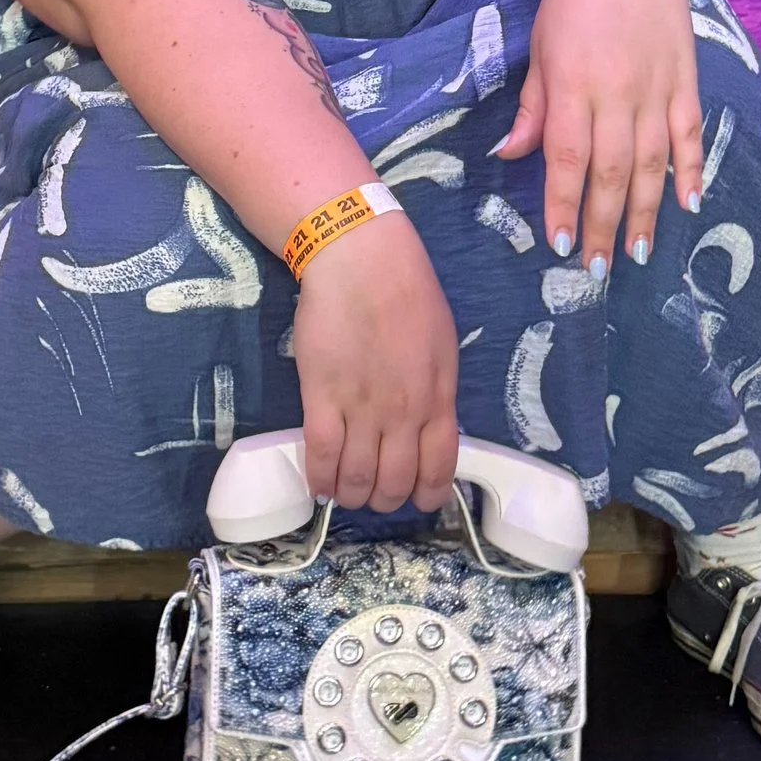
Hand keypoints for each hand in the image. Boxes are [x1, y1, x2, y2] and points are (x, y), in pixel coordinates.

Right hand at [291, 210, 460, 515]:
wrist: (361, 260)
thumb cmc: (406, 292)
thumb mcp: (441, 346)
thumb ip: (437, 390)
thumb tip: (430, 424)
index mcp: (438, 399)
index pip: (438, 468)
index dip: (427, 494)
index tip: (418, 500)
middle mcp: (403, 413)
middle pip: (395, 481)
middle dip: (385, 500)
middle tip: (375, 495)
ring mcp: (362, 408)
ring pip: (357, 477)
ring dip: (351, 495)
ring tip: (345, 493)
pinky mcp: (321, 397)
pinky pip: (320, 455)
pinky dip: (319, 479)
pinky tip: (319, 484)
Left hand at [494, 0, 703, 274]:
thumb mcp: (540, 47)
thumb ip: (533, 106)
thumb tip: (511, 156)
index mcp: (573, 85)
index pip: (565, 158)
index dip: (562, 205)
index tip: (558, 245)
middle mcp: (617, 92)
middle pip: (610, 172)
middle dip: (603, 225)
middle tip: (598, 270)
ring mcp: (656, 88)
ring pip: (652, 163)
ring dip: (646, 213)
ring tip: (638, 254)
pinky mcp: (686, 80)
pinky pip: (690, 134)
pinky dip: (692, 170)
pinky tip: (689, 204)